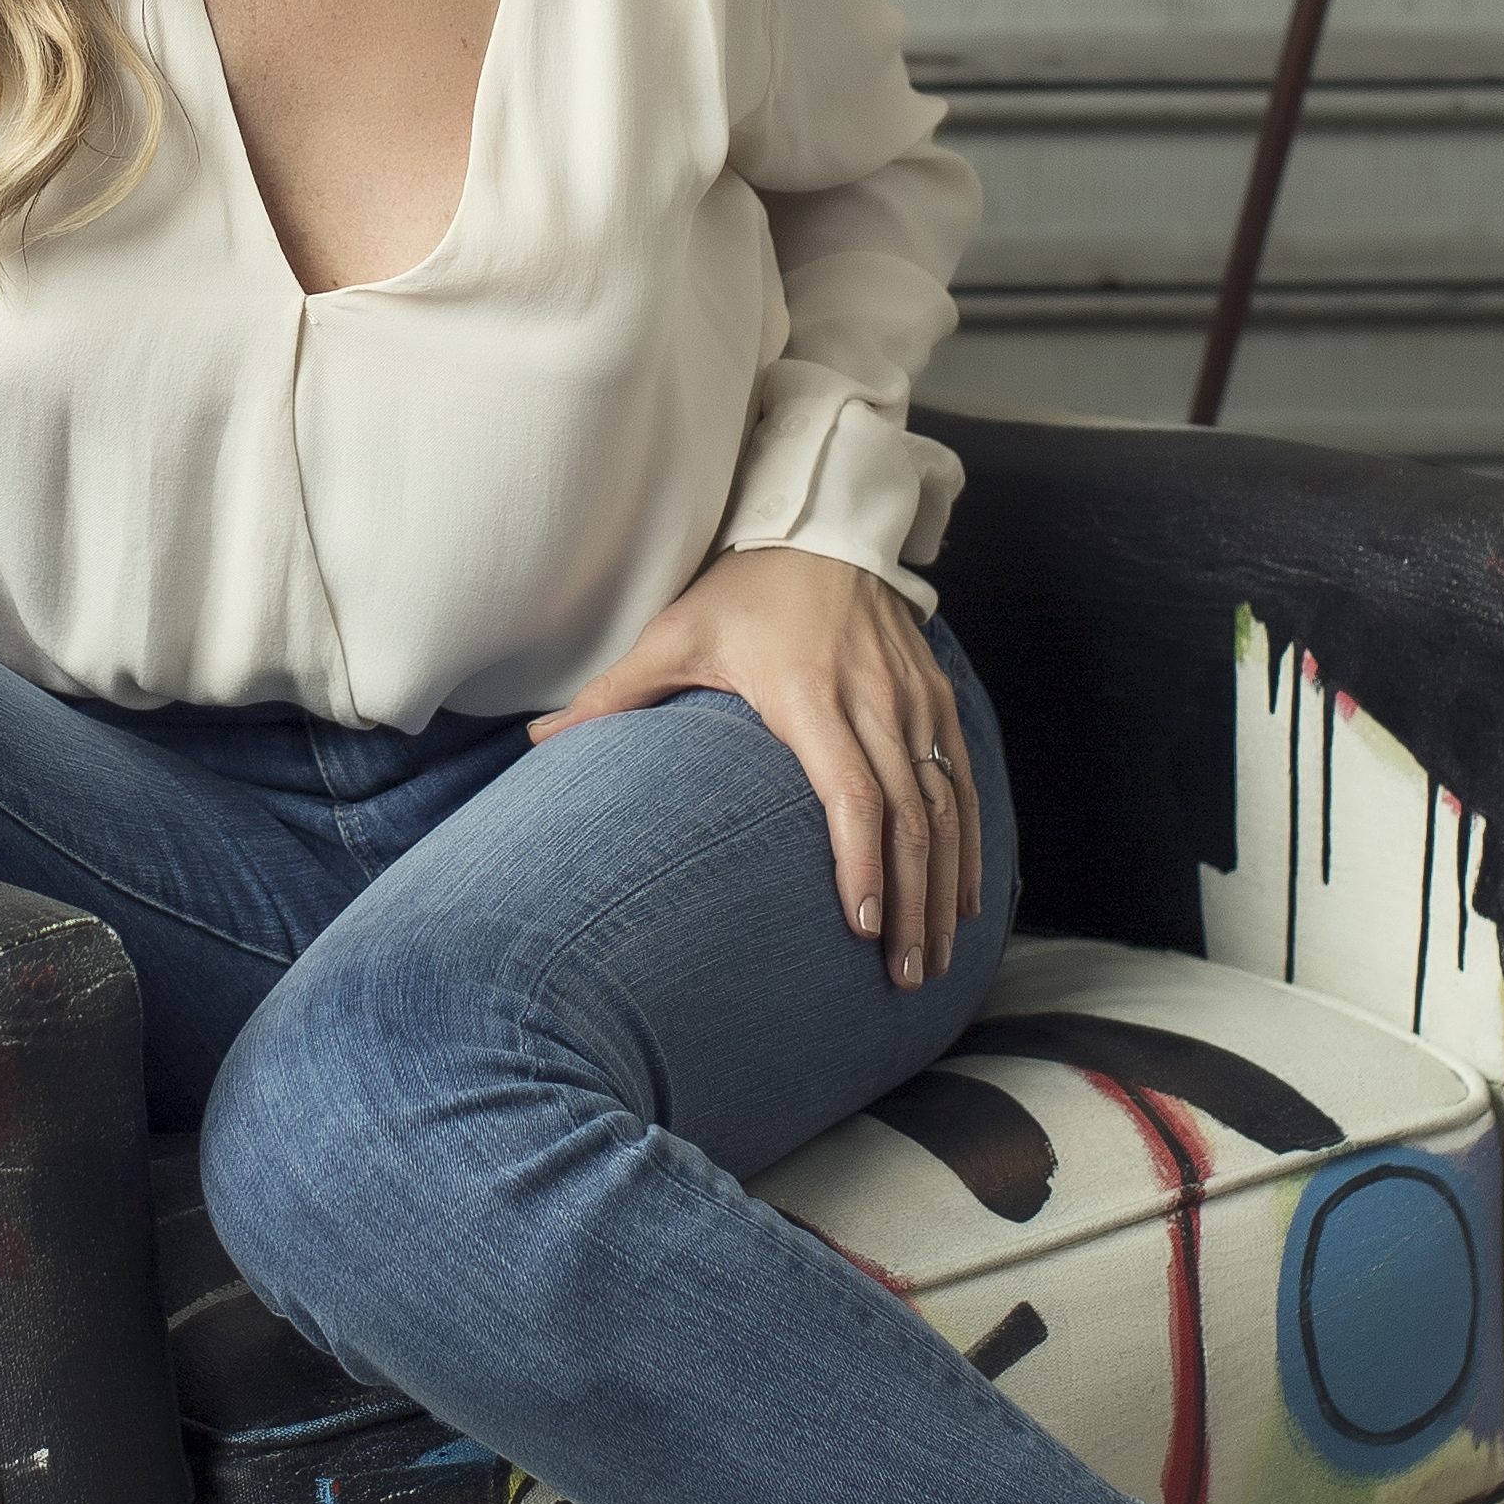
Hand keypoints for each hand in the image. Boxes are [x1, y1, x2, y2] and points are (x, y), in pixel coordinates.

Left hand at [526, 546, 980, 990]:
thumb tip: (535, 741)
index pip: (849, 791)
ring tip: (932, 959)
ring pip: (946, 808)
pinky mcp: (937, 698)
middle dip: (909, 904)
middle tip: (903, 978)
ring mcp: (914, 700)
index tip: (858, 928)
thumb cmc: (742, 588)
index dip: (859, 863)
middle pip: (908, 817)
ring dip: (944, 889)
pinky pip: (964, 782)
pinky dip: (969, 845)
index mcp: (809, 693)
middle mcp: (874, 701)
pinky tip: (963, 899)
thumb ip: (612, 695)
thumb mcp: (674, 633)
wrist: (822, 525)